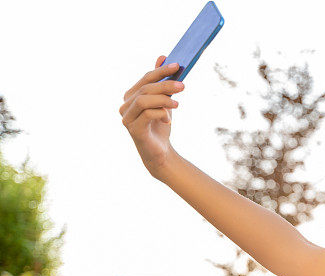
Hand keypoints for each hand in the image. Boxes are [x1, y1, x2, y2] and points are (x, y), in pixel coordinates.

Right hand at [119, 55, 185, 179]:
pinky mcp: (133, 129)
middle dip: (166, 85)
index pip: (146, 79)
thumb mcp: (164, 101)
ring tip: (177, 104)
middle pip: (146, 88)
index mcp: (131, 96)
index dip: (161, 71)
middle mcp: (125, 105)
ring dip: (163, 99)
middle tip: (183, 86)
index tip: (177, 65)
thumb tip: (162, 57)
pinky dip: (161, 113)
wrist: (160, 153)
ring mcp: (127, 117)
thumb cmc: (160, 126)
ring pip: (144, 99)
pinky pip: (147, 114)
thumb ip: (161, 82)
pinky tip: (168, 119)